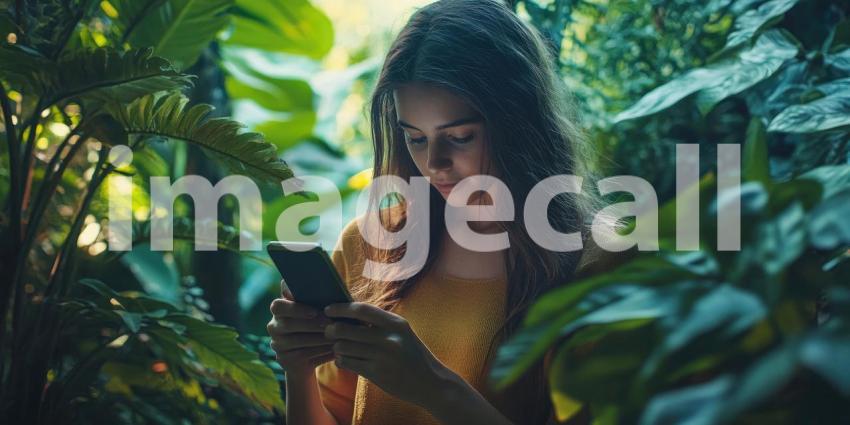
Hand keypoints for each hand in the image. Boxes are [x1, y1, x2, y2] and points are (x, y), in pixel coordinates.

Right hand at [267, 280, 334, 372]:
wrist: (312, 355)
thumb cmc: (319, 324)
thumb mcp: (318, 310)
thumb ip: (317, 297)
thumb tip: (329, 284)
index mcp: (279, 309)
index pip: (278, 305)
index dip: (295, 308)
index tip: (314, 311)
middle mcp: (273, 326)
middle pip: (287, 324)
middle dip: (312, 325)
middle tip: (330, 325)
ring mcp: (276, 344)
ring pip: (296, 341)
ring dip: (318, 338)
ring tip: (336, 336)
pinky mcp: (283, 360)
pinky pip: (301, 356)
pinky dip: (320, 352)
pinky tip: (334, 349)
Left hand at [323, 302, 455, 406]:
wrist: (430, 382)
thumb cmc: (413, 354)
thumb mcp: (402, 333)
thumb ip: (380, 323)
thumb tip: (349, 313)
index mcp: (396, 323)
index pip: (361, 309)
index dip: (341, 308)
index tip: (328, 309)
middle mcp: (389, 338)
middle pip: (345, 329)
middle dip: (331, 330)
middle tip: (329, 331)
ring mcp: (382, 356)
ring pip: (343, 347)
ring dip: (336, 347)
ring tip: (339, 348)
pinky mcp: (376, 373)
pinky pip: (347, 363)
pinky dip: (341, 360)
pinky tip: (345, 360)